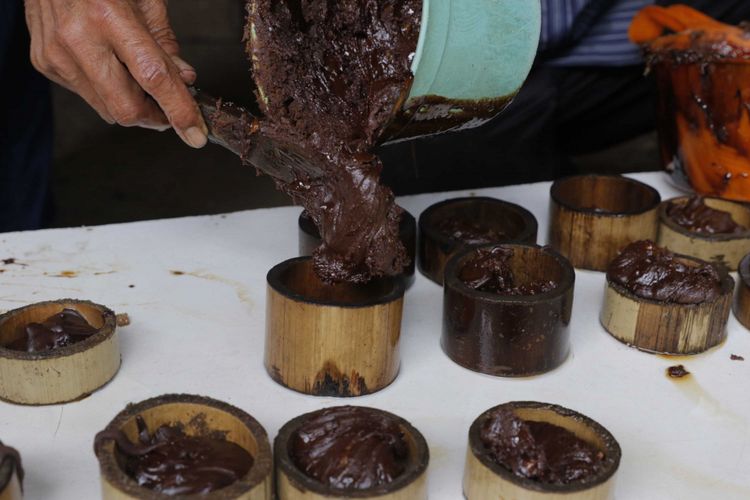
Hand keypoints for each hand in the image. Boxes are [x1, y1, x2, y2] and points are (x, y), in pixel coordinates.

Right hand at [24, 0, 207, 147]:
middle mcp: (79, 38)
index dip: (179, 111)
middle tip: (169, 110)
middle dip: (155, 117)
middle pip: (126, 108)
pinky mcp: (44, 62)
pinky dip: (106, 90)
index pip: (154, 78)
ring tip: (135, 76)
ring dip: (131, 103)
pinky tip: (106, 63)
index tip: (195, 134)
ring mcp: (57, 53)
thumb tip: (184, 81)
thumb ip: (165, 42)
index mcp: (110, 16)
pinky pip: (87, 95)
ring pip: (106, 108)